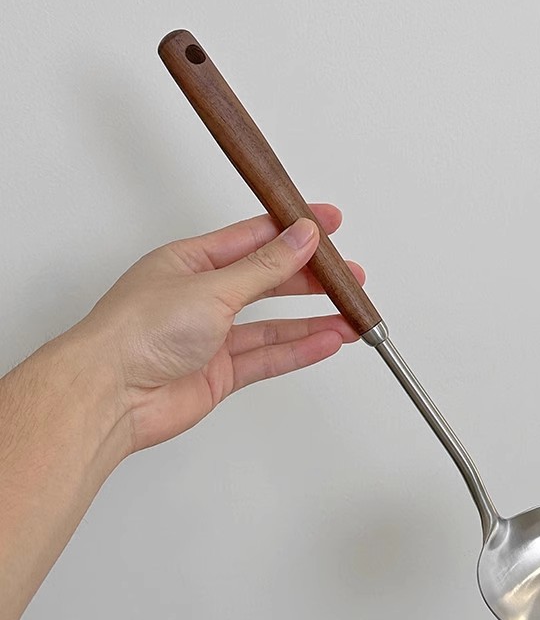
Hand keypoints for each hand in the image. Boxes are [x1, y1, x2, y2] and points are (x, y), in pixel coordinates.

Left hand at [80, 204, 363, 451]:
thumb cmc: (136, 333)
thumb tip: (300, 237)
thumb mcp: (212, 287)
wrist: (109, 396)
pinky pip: (268, 357)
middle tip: (348, 275)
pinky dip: (300, 350)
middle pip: (269, 281)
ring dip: (313, 319)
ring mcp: (212, 336)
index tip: (328, 223)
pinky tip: (327, 342)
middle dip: (311, 278)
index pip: (255, 237)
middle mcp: (202, 296)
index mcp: (192, 262)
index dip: (294, 229)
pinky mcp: (219, 372)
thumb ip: (264, 267)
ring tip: (351, 315)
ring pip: (274, 323)